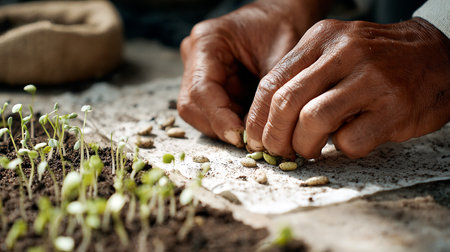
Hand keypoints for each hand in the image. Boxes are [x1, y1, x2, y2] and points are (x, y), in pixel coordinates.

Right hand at [178, 0, 327, 146]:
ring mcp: (197, 70)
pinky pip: (210, 111)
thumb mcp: (281, 57)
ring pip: (198, 113)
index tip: (240, 137)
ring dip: (224, 126)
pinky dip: (229, 121)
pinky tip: (249, 120)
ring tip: (253, 128)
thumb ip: (266, 95)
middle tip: (249, 138)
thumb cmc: (283, 28)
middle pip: (192, 106)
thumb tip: (253, 135)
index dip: (218, 118)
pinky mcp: (207, 82)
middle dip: (219, 126)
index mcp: (207, 41)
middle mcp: (195, 56)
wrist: (282, 16)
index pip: (200, 91)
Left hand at [246, 18, 449, 157]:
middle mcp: (344, 53)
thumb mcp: (334, 53)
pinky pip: (350, 141)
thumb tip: (267, 120)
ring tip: (310, 150)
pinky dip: (343, 149)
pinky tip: (350, 141)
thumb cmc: (376, 62)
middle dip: (274, 136)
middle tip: (278, 151)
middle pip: (287, 103)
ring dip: (305, 146)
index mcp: (321, 39)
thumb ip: (303, 77)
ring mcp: (371, 79)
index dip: (257, 118)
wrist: (437, 57)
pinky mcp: (394, 107)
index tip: (255, 138)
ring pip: (313, 121)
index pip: (272, 83)